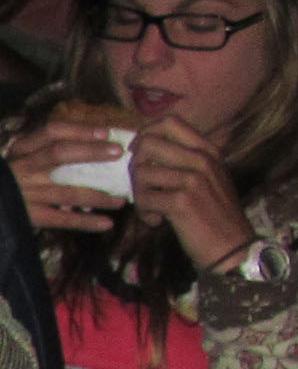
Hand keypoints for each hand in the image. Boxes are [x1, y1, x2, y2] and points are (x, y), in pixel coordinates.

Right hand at [3, 110, 129, 233]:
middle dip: (92, 152)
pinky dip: (85, 222)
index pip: (51, 133)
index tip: (106, 132)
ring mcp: (25, 193)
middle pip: (59, 154)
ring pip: (67, 191)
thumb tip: (88, 144)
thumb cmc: (4, 180)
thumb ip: (40, 153)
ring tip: (121, 200)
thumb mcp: (15, 160)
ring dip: (98, 196)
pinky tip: (107, 224)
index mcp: (20, 151)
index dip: (80, 131)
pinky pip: (61, 219)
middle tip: (119, 153)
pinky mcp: (28, 216)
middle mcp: (22, 169)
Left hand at [131, 116, 253, 266]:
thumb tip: (144, 146)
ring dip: (138, 194)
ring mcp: (193, 180)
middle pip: (148, 144)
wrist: (232, 246)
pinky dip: (143, 212)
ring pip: (141, 173)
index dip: (145, 134)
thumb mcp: (209, 177)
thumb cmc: (215, 213)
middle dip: (135, 166)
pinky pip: (143, 198)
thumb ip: (185, 159)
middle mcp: (202, 160)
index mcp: (208, 151)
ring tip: (151, 208)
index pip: (169, 122)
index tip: (139, 154)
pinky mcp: (181, 202)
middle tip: (142, 186)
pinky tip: (156, 221)